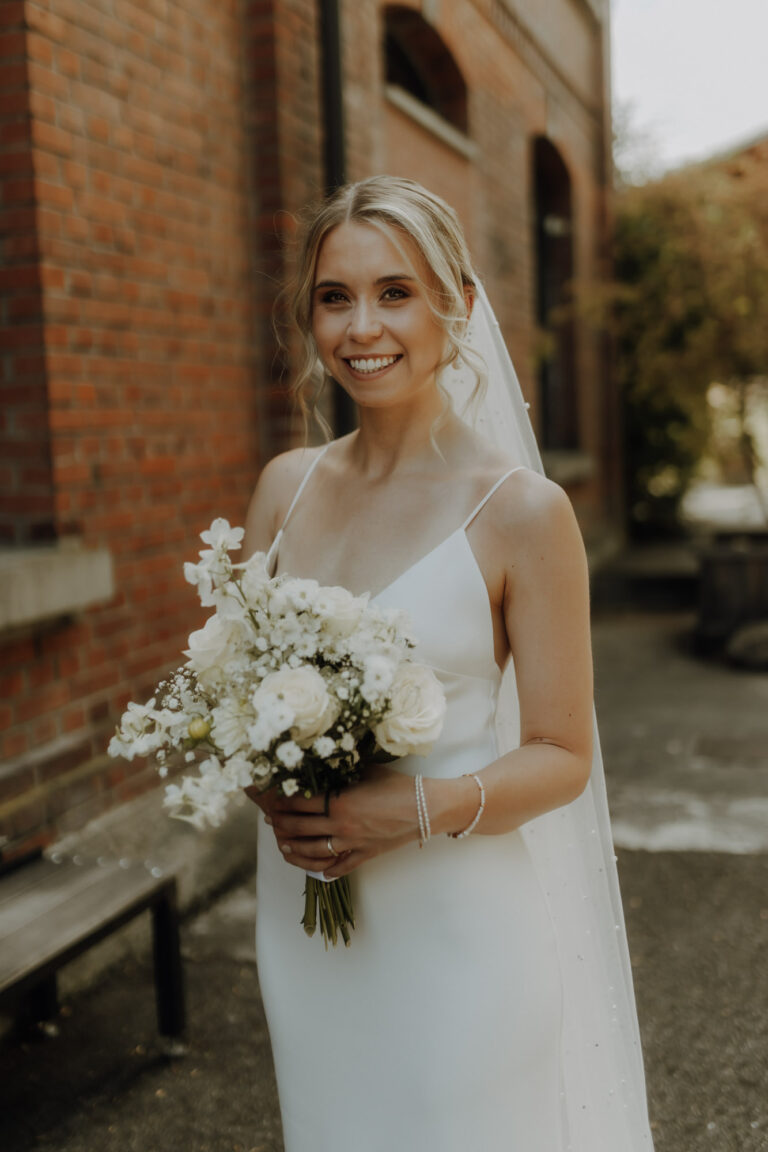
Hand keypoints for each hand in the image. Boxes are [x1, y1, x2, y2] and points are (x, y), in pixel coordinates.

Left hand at [252, 765, 418, 878]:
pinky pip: (339, 867)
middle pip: (300, 828)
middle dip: (281, 825)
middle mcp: (340, 825)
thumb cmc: (397, 785)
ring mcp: (351, 843)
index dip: (282, 802)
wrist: (425, 808)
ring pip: (312, 852)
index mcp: (338, 801)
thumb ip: (344, 771)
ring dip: (294, 849)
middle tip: (271, 822)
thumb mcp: (367, 771)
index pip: (299, 804)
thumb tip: (326, 763)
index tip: (272, 800)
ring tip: (284, 845)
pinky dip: (325, 871)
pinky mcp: (364, 855)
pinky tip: (317, 870)